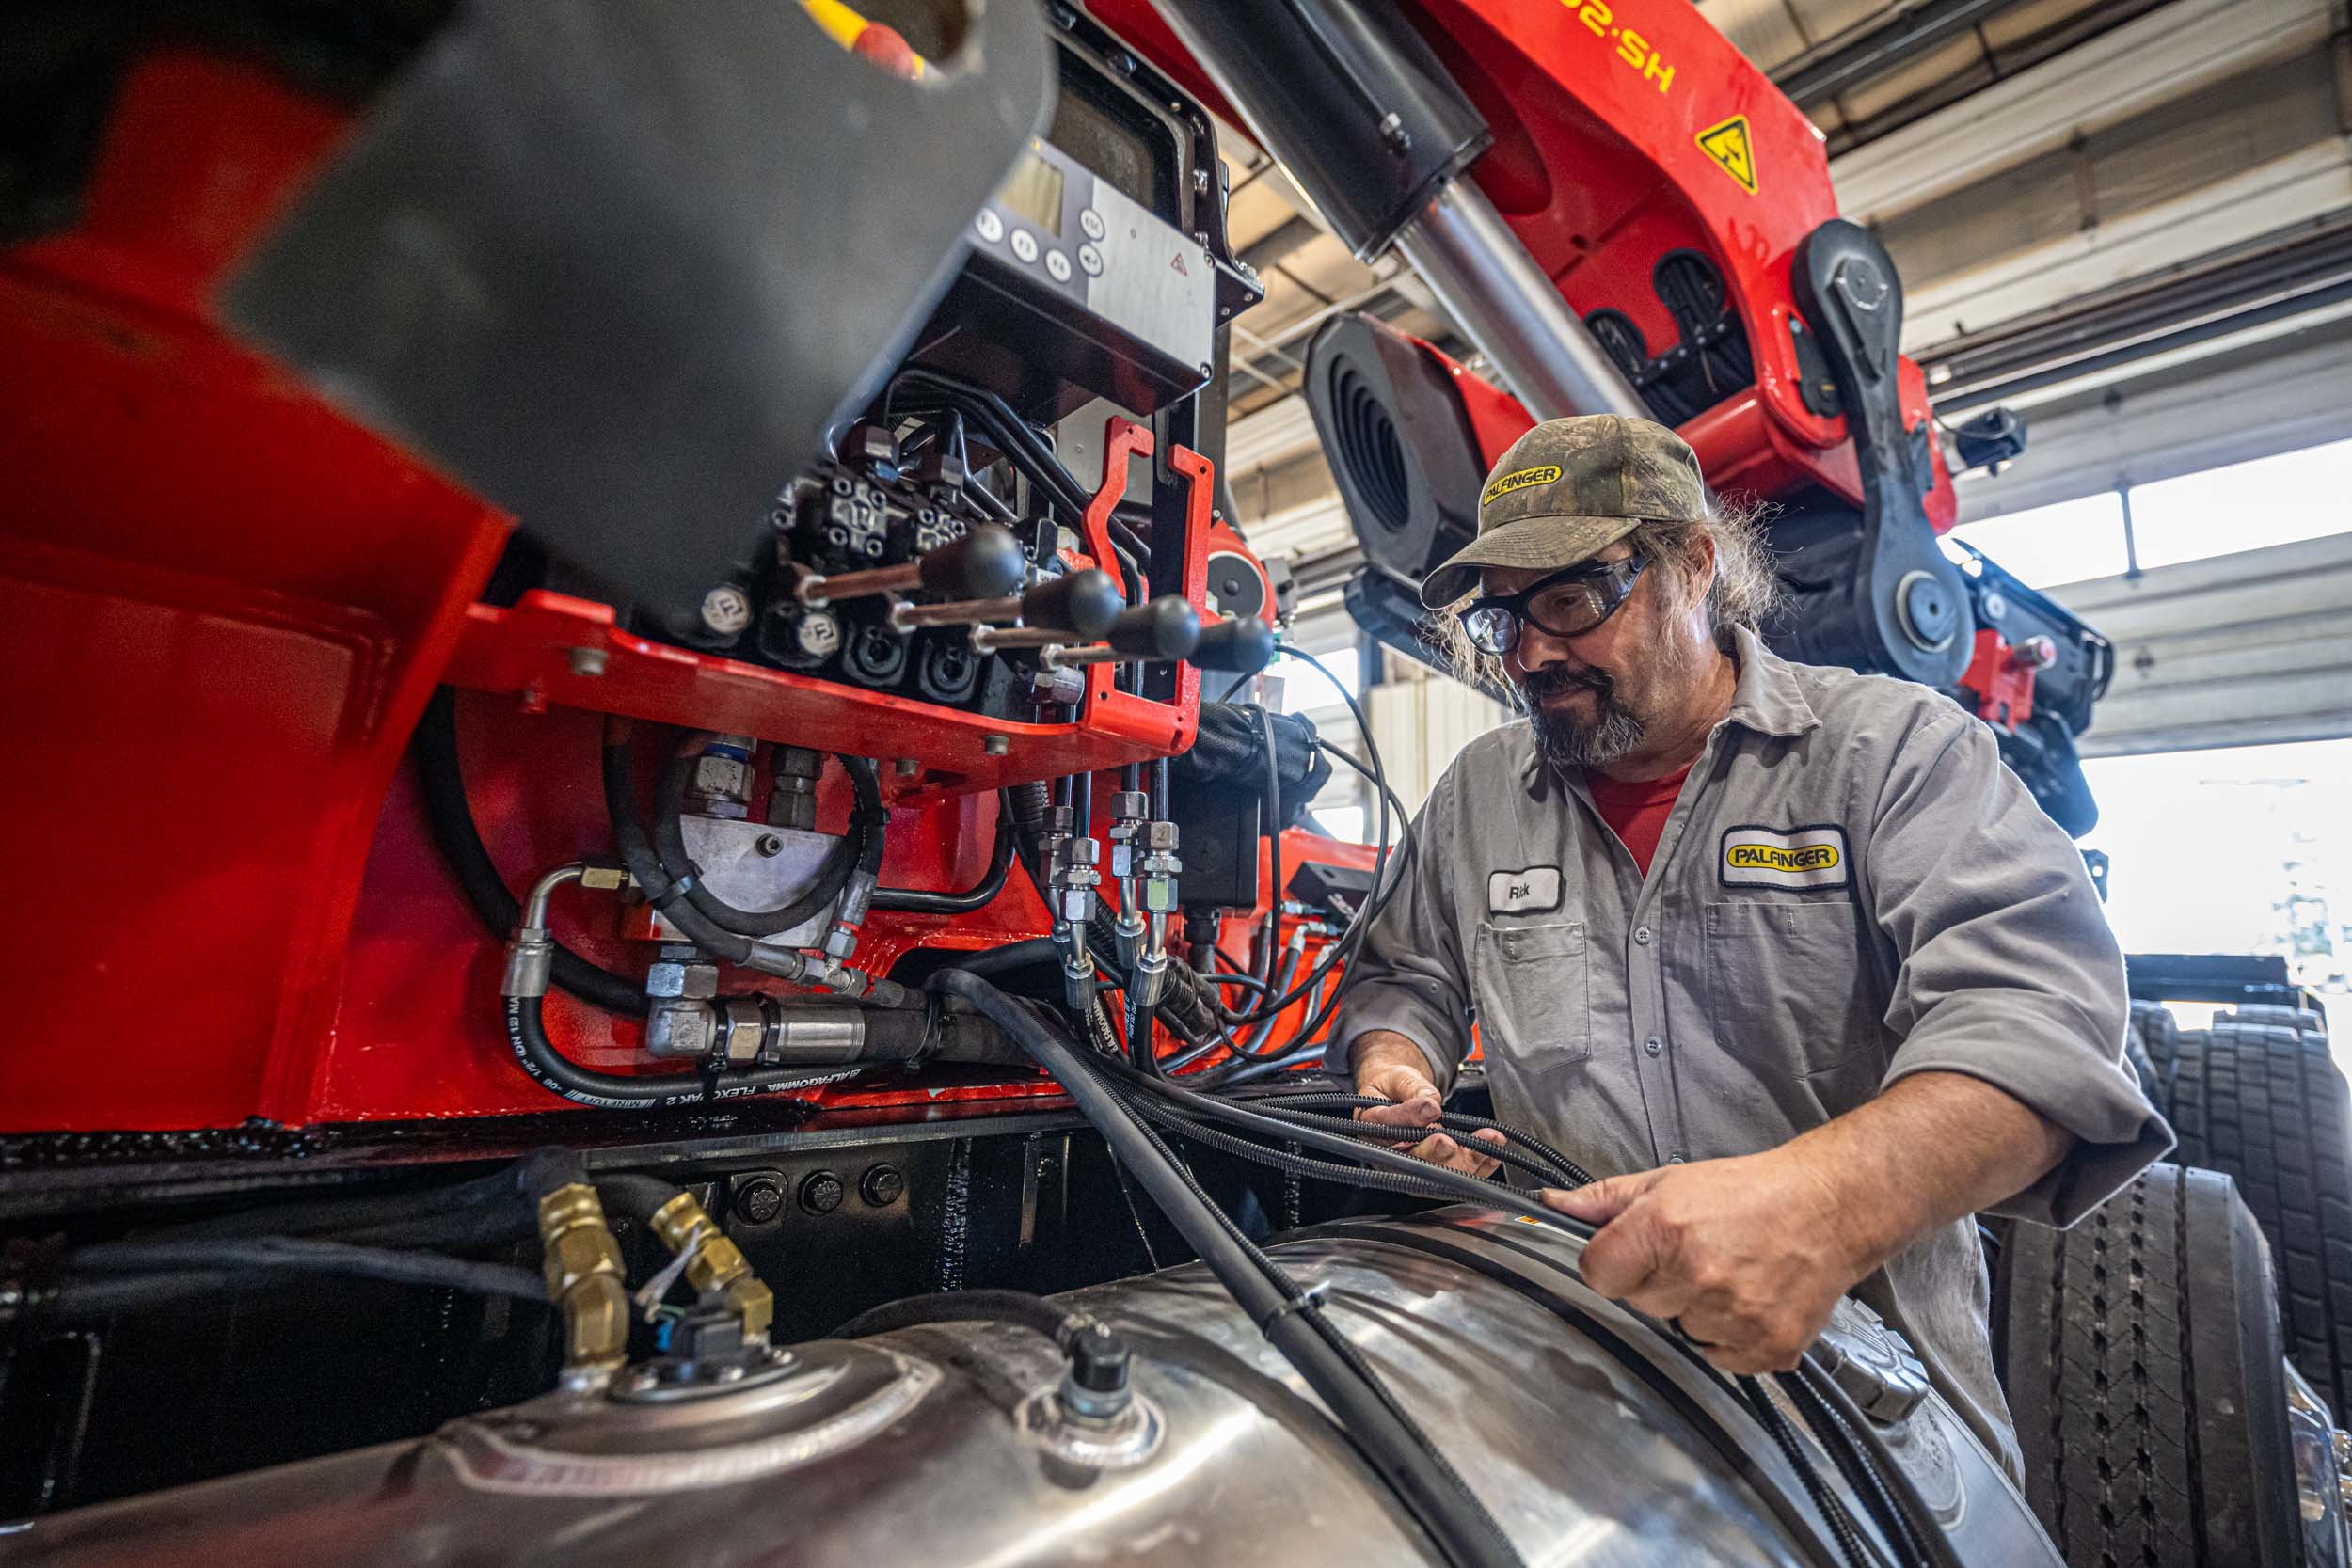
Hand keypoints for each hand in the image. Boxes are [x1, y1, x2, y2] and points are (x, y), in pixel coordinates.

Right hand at [1351, 1034, 1502, 1177]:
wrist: (1397, 1097)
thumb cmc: (1393, 1089)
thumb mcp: (1397, 1077)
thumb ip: (1411, 1088)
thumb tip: (1430, 1103)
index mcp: (1371, 1127)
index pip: (1386, 1126)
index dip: (1408, 1119)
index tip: (1431, 1109)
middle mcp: (1389, 1154)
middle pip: (1411, 1161)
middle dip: (1435, 1154)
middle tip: (1450, 1143)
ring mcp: (1412, 1167)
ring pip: (1437, 1174)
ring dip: (1466, 1160)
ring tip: (1488, 1140)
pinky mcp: (1433, 1172)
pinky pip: (1456, 1175)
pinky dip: (1478, 1165)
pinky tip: (1492, 1151)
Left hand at [1539, 1147, 1886, 1373]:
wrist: (1828, 1208)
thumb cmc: (1749, 1192)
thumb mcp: (1669, 1182)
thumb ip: (1604, 1201)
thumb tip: (1552, 1207)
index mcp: (1663, 1229)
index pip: (1596, 1274)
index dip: (1610, 1263)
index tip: (1632, 1254)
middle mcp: (1696, 1275)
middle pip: (1638, 1303)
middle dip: (1658, 1282)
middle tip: (1696, 1253)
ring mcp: (1732, 1316)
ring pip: (1680, 1331)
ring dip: (1695, 1310)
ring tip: (1728, 1272)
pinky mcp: (1765, 1347)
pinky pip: (1719, 1356)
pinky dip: (1730, 1335)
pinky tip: (1749, 1298)